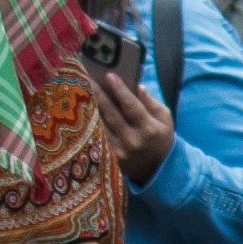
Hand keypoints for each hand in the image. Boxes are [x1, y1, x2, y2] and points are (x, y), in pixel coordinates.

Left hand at [91, 66, 175, 182]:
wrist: (157, 169)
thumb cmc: (160, 137)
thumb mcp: (164, 118)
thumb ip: (151, 102)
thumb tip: (137, 86)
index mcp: (149, 129)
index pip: (131, 105)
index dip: (120, 90)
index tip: (109, 75)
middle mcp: (133, 140)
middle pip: (111, 113)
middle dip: (98, 93)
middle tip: (86, 77)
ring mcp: (118, 152)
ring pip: (99, 125)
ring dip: (88, 107)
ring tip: (77, 90)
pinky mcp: (108, 159)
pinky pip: (95, 137)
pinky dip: (87, 124)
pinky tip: (80, 111)